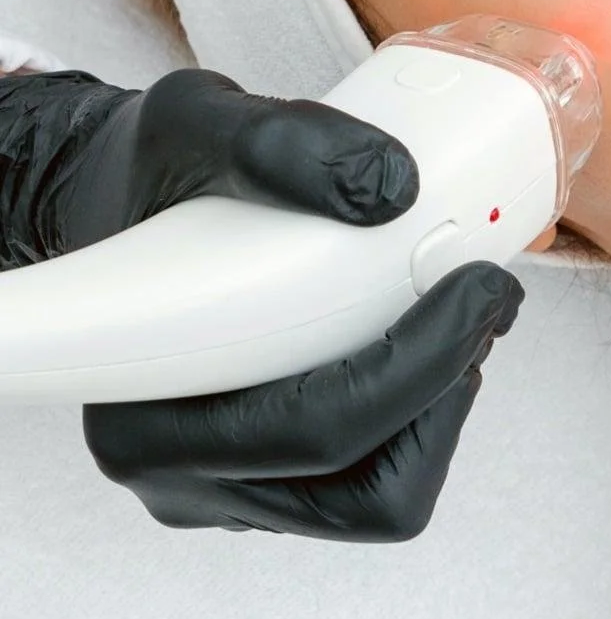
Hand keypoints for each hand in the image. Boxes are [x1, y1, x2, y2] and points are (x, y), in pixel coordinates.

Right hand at [0, 67, 523, 538]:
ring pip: (380, 497)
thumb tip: (393, 187)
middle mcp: (182, 474)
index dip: (416, 368)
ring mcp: (228, 486)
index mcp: (146, 418)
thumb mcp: (194, 121)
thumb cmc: (147, 179)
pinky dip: (418, 409)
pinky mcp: (268, 477)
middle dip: (447, 387)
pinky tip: (423, 331)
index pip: (312, 430)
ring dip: (440, 406)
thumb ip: (281, 141)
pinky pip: (370, 476)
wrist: (116, 206)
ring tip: (459, 311)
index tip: (474, 286)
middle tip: (486, 295)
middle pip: (365, 490)